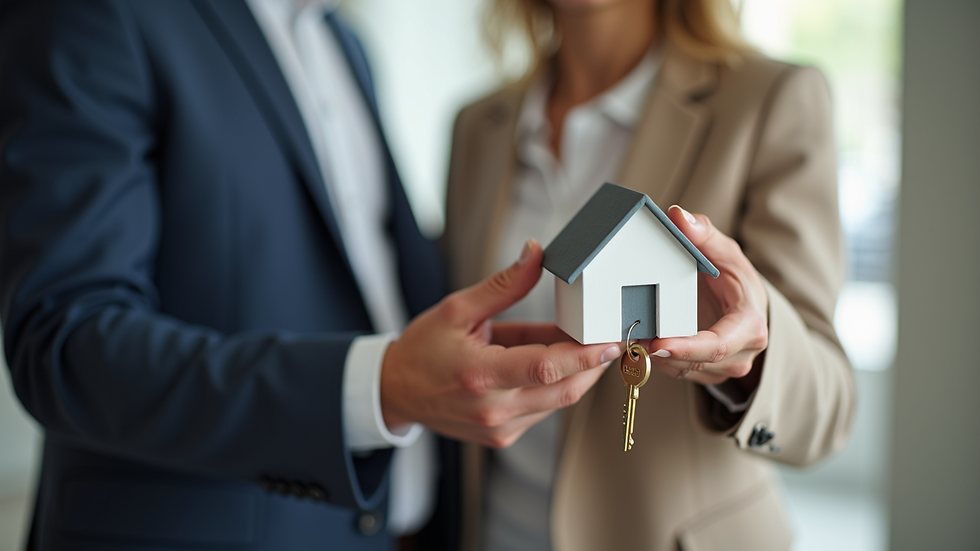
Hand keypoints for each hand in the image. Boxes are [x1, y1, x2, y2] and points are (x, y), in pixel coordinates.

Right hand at [380, 240, 622, 447]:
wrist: (396, 392)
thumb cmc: (423, 349)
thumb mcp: (457, 309)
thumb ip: (504, 285)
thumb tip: (536, 254)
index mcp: (479, 374)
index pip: (546, 368)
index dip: (585, 355)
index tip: (611, 340)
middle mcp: (493, 408)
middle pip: (564, 390)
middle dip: (594, 365)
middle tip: (610, 338)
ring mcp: (500, 427)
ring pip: (558, 401)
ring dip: (577, 374)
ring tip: (579, 344)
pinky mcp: (503, 435)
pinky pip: (543, 410)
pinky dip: (556, 386)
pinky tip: (552, 364)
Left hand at [640, 206, 768, 387]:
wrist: (743, 303)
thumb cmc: (734, 278)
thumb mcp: (724, 250)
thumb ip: (703, 233)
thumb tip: (679, 216)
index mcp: (750, 326)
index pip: (717, 345)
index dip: (686, 347)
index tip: (657, 344)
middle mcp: (741, 353)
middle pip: (696, 361)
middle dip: (662, 354)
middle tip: (630, 339)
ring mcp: (723, 368)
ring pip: (682, 370)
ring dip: (655, 359)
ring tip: (630, 338)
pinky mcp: (705, 373)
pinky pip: (677, 372)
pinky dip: (657, 361)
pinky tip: (640, 343)